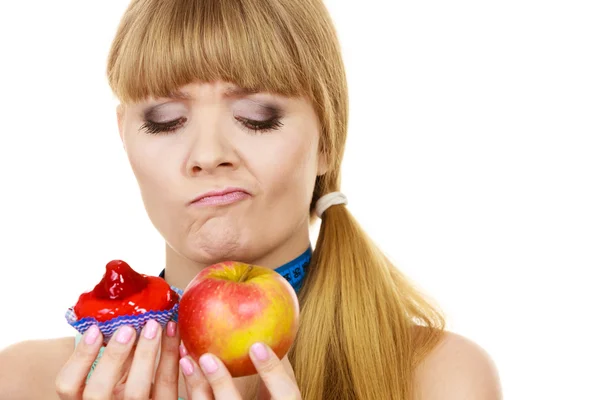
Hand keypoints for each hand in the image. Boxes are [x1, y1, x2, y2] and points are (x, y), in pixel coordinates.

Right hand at [55, 320, 180, 399]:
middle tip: (128, 328)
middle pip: (97, 392)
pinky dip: (171, 358)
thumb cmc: (132, 388)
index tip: (94, 329)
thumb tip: (122, 316)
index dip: (79, 358)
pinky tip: (174, 334)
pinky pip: (168, 385)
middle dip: (111, 357)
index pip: (67, 385)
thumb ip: (116, 357)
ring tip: (154, 326)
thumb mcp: (117, 377)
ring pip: (135, 392)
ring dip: (145, 355)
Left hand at [179, 342, 301, 398]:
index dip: (272, 371)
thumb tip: (275, 331)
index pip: (286, 394)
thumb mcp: (281, 393)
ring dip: (196, 386)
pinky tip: (181, 367)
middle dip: (221, 384)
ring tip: (186, 358)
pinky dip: (189, 389)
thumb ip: (280, 370)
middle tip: (207, 357)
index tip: (257, 345)